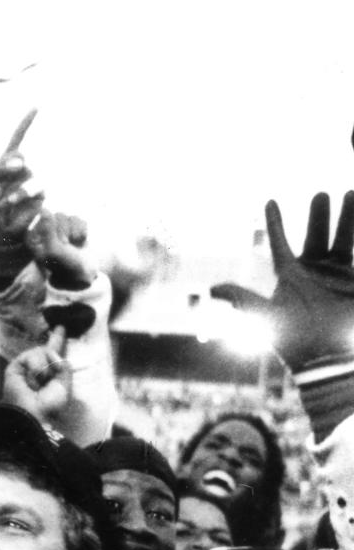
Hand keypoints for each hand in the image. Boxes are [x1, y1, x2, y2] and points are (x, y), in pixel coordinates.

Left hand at [0, 108, 41, 264]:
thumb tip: (18, 161)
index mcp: (8, 163)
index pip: (18, 139)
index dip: (26, 123)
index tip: (37, 107)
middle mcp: (23, 169)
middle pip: (17, 157)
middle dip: (3, 172)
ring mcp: (33, 181)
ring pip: (25, 173)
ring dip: (9, 188)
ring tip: (0, 201)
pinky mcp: (39, 196)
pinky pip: (30, 188)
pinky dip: (17, 195)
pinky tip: (8, 204)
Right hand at [1, 334, 73, 424]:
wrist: (34, 414)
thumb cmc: (50, 405)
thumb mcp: (65, 384)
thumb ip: (63, 365)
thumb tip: (51, 352)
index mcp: (50, 374)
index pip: (54, 353)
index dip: (57, 341)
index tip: (61, 328)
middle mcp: (37, 369)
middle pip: (46, 350)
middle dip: (52, 356)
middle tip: (48, 379)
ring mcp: (26, 367)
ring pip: (41, 351)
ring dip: (45, 368)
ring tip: (41, 385)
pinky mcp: (15, 366)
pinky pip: (32, 355)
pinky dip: (37, 367)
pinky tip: (34, 380)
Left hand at [27, 209, 94, 290]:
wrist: (84, 276)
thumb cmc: (65, 266)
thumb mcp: (54, 251)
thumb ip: (48, 230)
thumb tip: (44, 209)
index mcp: (34, 237)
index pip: (44, 219)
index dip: (54, 230)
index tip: (58, 244)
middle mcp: (44, 232)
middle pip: (58, 216)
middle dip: (65, 231)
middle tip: (67, 246)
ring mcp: (59, 230)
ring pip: (69, 216)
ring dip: (74, 232)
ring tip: (73, 245)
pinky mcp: (73, 229)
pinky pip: (79, 219)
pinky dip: (82, 231)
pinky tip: (80, 242)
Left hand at [211, 190, 353, 371]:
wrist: (328, 358)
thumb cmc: (295, 340)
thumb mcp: (267, 318)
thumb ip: (243, 300)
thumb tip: (211, 289)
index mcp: (289, 276)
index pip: (279, 243)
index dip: (274, 223)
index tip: (270, 201)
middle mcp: (312, 273)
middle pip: (315, 235)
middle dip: (318, 216)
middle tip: (321, 194)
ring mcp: (335, 276)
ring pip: (341, 240)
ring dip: (346, 218)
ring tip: (350, 192)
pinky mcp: (353, 282)